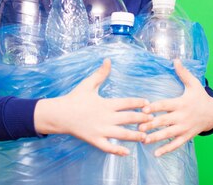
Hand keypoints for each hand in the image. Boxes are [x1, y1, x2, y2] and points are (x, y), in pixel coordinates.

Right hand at [34, 58, 152, 155]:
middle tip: (153, 119)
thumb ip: (101, 74)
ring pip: (122, 135)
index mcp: (106, 103)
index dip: (139, 103)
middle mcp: (105, 117)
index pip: (127, 103)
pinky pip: (108, 147)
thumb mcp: (88, 84)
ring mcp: (100, 130)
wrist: (59, 114)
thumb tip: (108, 60)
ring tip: (145, 136)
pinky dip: (117, 151)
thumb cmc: (75, 98)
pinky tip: (126, 153)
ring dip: (135, 136)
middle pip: (128, 118)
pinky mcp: (94, 140)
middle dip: (142, 119)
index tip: (148, 103)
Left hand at [138, 59, 212, 156]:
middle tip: (139, 128)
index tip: (143, 110)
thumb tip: (175, 59)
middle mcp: (182, 116)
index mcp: (181, 103)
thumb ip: (183, 73)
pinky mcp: (186, 136)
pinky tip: (156, 154)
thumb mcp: (194, 84)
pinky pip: (176, 144)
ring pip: (169, 134)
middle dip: (152, 125)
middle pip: (165, 121)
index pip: (165, 105)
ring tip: (144, 140)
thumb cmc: (200, 96)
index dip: (154, 107)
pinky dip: (167, 149)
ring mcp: (184, 128)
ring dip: (156, 138)